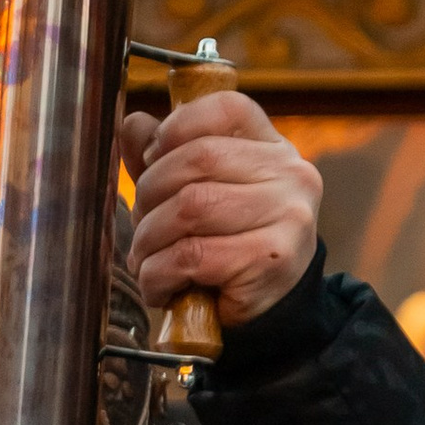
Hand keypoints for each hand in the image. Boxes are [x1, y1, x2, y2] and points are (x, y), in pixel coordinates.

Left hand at [122, 96, 322, 326]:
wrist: (270, 315)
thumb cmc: (227, 248)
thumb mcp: (197, 195)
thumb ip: (166, 159)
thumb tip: (134, 124)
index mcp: (273, 148)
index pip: (225, 109)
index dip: (176, 128)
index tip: (151, 159)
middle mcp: (290, 173)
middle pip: (198, 158)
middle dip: (150, 194)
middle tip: (141, 226)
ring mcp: (288, 214)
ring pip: (190, 207)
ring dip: (149, 239)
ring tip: (146, 259)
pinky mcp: (272, 258)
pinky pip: (192, 255)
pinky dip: (158, 274)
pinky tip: (160, 285)